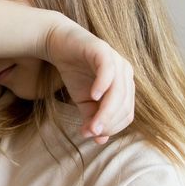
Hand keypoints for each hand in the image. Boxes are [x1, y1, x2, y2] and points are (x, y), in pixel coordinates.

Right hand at [44, 16, 133, 143]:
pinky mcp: (103, 51)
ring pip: (118, 93)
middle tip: (89, 133)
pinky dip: (102, 86)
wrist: (59, 45)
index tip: (92, 135)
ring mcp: (116, 61)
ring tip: (91, 125)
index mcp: (125, 87)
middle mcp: (125, 74)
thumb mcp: (83, 101)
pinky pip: (108, 72)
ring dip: (105, 112)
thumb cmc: (75, 72)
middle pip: (124, 106)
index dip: (111, 128)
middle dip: (108, 123)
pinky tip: (92, 96)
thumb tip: (100, 140)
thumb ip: (92, 118)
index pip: (126, 114)